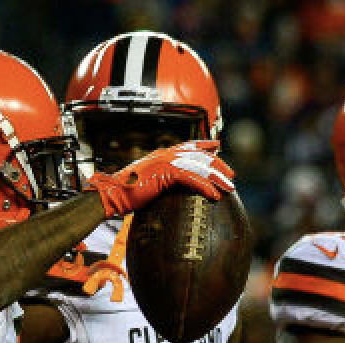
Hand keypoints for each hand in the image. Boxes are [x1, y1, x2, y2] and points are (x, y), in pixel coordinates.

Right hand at [86, 140, 234, 217]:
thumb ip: (161, 179)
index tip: (218, 147)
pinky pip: (191, 179)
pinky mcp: (164, 173)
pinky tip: (213, 196)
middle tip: (231, 176)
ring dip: (216, 179)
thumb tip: (172, 186)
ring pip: (199, 167)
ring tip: (228, 189)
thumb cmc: (126, 193)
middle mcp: (165, 154)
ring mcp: (165, 161)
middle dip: (218, 165)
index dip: (205, 145)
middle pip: (199, 155)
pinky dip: (204, 187)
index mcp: (162, 154)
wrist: (113, 194)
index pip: (189, 145)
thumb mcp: (147, 182)